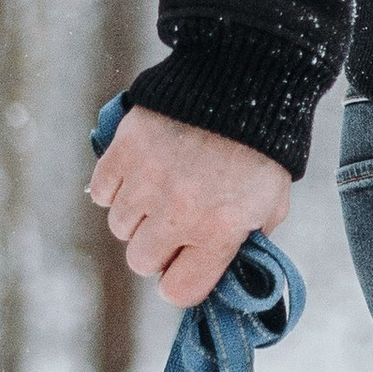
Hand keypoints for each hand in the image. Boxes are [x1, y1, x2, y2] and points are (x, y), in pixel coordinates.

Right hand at [88, 107, 291, 309]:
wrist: (241, 81)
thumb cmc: (261, 148)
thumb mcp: (271, 203)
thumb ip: (248, 241)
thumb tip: (223, 269)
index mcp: (218, 230)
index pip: (179, 290)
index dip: (181, 282)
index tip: (186, 266)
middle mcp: (178, 213)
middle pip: (141, 261)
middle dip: (157, 248)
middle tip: (175, 224)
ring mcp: (146, 182)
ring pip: (119, 228)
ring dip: (137, 217)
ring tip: (161, 192)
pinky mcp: (123, 152)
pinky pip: (101, 193)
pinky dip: (115, 188)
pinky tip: (140, 175)